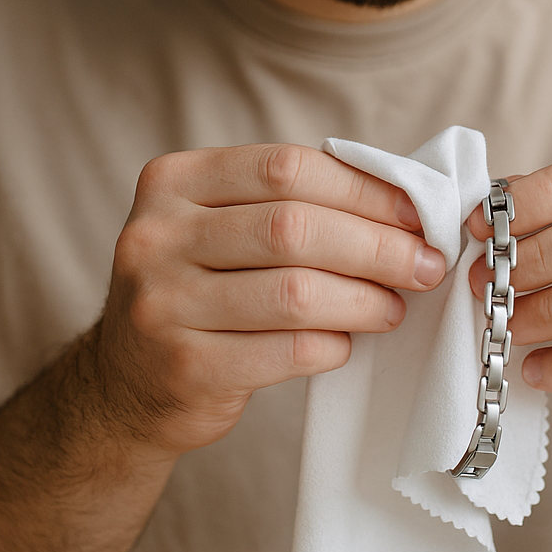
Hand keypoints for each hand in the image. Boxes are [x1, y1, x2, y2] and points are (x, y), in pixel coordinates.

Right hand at [93, 144, 446, 459]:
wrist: (125, 383)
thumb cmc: (202, 289)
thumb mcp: (222, 226)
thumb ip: (291, 203)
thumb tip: (405, 202)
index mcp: (174, 181)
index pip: (286, 167)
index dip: (363, 190)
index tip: (417, 213)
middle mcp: (156, 236)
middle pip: (294, 227)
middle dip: (376, 247)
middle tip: (426, 265)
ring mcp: (162, 304)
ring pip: (295, 292)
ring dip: (364, 300)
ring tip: (394, 307)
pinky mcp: (183, 368)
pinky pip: (286, 350)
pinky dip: (332, 345)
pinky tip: (347, 343)